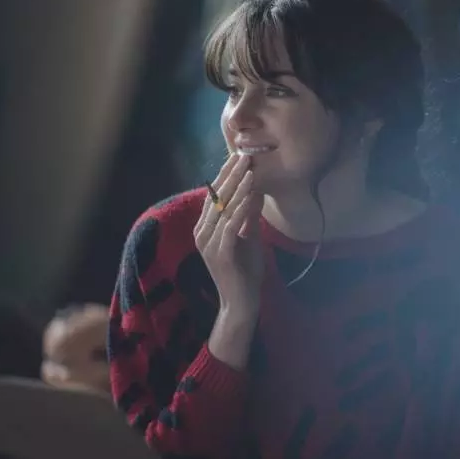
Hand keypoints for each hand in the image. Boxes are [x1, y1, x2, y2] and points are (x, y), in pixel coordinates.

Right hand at [194, 154, 264, 320]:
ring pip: (223, 210)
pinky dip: (241, 210)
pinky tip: (252, 196)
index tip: (239, 157)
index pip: (214, 195)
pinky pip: (231, 226)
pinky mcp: (220, 254)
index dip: (226, 175)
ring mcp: (208, 244)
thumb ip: (249, 215)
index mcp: (206, 228)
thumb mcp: (249, 236)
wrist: (242, 301)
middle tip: (245, 157)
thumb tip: (256, 190)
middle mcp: (202, 233)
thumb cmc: (245, 269)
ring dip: (238, 189)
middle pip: (216, 198)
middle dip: (232, 176)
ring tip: (250, 171)